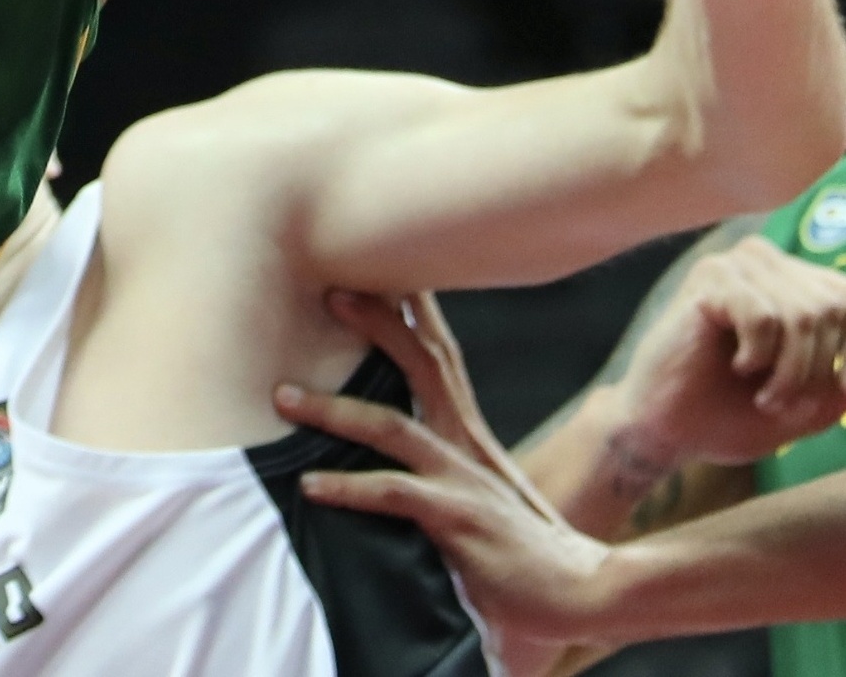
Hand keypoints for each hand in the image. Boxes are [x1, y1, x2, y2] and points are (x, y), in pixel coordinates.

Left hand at [279, 298, 621, 652]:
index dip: (415, 311)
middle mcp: (466, 444)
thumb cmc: (522, 551)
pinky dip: (350, 487)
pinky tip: (312, 486)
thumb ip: (441, 469)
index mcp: (469, 434)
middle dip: (377, 321)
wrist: (580, 594)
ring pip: (390, 424)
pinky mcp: (456, 518)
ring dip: (333, 409)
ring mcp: (461, 477)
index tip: (384, 268)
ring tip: (283, 397)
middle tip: (330, 288)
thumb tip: (396, 456)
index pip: (440, 357)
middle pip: (422, 363)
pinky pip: (394, 493)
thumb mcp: (479, 494)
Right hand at [613, 236, 845, 469]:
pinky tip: (737, 367)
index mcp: (793, 282)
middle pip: (834, 308)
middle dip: (820, 371)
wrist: (668, 429)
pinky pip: (764, 318)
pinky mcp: (709, 278)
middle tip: (788, 404)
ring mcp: (736, 265)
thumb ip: (842, 383)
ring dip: (791, 374)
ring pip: (803, 315)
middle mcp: (767, 262)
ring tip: (766, 398)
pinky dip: (760, 359)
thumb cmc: (734, 414)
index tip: (840, 390)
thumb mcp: (808, 404)